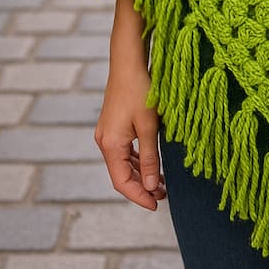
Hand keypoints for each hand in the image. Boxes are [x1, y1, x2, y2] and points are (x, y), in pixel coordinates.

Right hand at [94, 54, 165, 210]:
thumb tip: (152, 187)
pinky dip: (137, 160)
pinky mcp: (112, 126)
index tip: (156, 205)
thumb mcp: (149, 127)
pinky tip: (152, 163)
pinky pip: (124, 151)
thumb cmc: (140, 91)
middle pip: (121, 175)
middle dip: (142, 187)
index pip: (122, 182)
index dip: (139, 196)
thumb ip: (151, 158)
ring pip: (123, 163)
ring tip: (162, 182)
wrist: (128, 62)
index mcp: (111, 145)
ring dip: (141, 174)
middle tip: (164, 196)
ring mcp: (107, 134)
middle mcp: (105, 142)